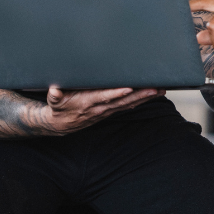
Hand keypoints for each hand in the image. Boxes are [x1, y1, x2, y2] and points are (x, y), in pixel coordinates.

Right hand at [44, 86, 162, 134]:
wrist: (61, 125)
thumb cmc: (59, 108)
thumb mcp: (54, 102)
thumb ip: (54, 95)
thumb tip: (54, 90)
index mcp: (87, 103)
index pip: (104, 97)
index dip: (116, 93)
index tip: (128, 88)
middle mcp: (100, 108)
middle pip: (123, 101)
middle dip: (140, 95)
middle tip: (155, 88)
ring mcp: (106, 111)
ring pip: (129, 104)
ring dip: (145, 97)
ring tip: (160, 90)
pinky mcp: (109, 111)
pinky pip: (127, 106)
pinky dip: (140, 101)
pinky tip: (151, 96)